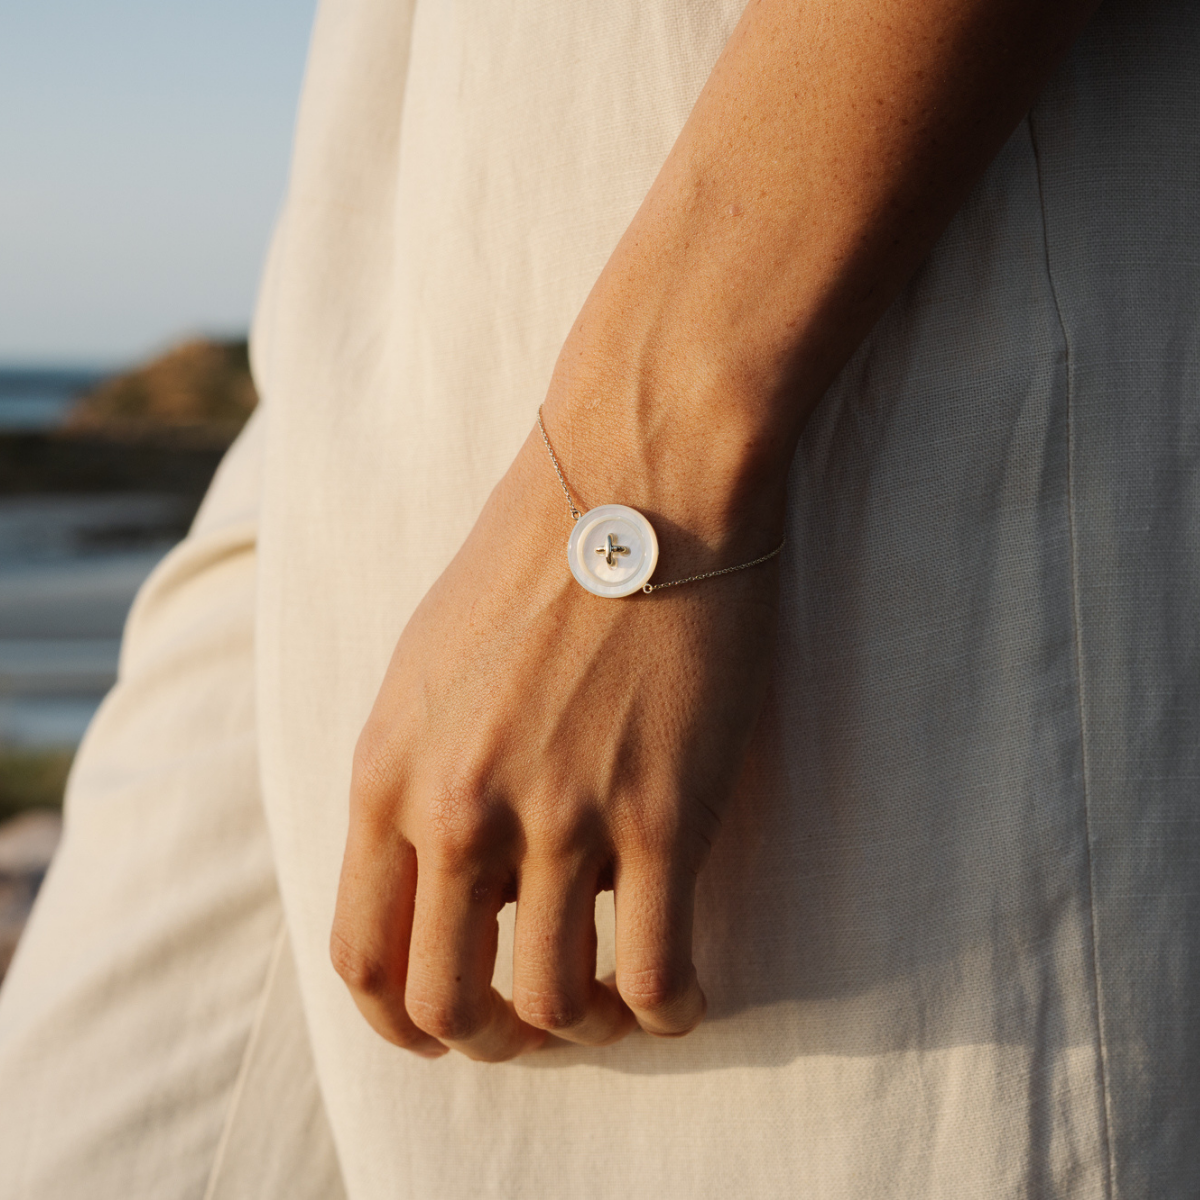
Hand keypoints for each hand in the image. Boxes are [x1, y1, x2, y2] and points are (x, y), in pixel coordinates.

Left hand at [330, 409, 782, 1060]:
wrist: (637, 482)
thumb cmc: (531, 559)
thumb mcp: (424, 664)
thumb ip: (412, 773)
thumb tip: (447, 871)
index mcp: (389, 772)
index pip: (361, 957)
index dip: (402, 1023)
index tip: (446, 1027)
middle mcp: (461, 809)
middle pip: (447, 1004)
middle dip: (488, 1042)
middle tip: (531, 1025)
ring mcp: (562, 816)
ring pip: (553, 1004)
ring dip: (581, 1029)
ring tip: (609, 1005)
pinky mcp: (662, 812)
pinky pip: (658, 973)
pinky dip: (666, 1013)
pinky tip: (678, 997)